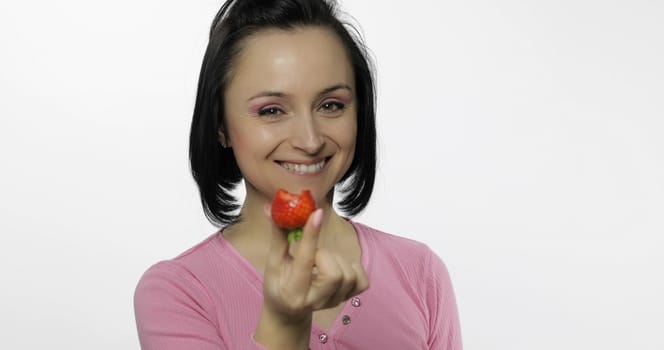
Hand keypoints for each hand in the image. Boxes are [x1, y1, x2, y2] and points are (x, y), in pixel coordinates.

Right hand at [261, 206, 368, 321]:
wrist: (287, 310)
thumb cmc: (278, 283)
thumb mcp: (273, 262)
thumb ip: (278, 235)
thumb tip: (272, 207)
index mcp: (293, 291)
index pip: (305, 260)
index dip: (311, 234)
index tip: (316, 213)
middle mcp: (315, 300)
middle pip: (333, 272)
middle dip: (324, 255)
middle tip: (313, 255)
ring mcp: (333, 302)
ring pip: (347, 275)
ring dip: (336, 260)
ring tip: (321, 262)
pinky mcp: (346, 299)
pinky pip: (362, 282)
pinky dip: (354, 269)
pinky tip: (340, 266)